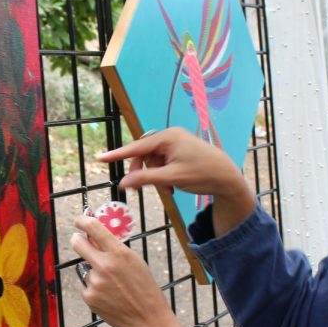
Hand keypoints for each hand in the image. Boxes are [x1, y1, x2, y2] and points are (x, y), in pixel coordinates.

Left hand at [71, 215, 193, 326]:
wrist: (147, 318)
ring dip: (95, 274)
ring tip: (113, 287)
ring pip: (86, 270)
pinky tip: (109, 297)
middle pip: (78, 244)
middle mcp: (104, 265)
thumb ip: (116, 250)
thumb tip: (97, 238)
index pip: (94, 228)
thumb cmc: (145, 289)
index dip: (83, 221)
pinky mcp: (89, 297)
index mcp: (119, 253)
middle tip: (79, 240)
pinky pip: (87, 286)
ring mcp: (95, 282)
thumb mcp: (135, 262)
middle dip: (78, 240)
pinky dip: (95, 290)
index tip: (79, 221)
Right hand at [98, 128, 256, 237]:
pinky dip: (163, 174)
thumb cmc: (202, 174)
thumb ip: (146, 180)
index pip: (136, 147)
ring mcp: (176, 142)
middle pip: (144, 155)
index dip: (117, 154)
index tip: (99, 158)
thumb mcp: (172, 179)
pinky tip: (173, 186)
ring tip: (168, 189)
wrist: (228, 177)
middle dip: (143, 172)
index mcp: (167, 138)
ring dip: (156, 176)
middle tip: (141, 189)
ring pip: (153, 161)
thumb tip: (123, 183)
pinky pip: (163, 162)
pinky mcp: (181, 150)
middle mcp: (170, 136)